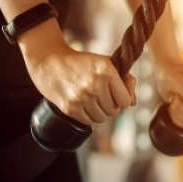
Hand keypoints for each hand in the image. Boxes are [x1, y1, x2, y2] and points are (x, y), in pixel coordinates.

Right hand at [20, 22, 135, 125]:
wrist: (48, 60)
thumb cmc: (80, 61)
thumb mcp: (104, 62)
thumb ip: (123, 80)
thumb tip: (134, 103)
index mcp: (106, 70)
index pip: (126, 100)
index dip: (123, 99)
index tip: (116, 94)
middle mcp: (95, 84)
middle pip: (114, 111)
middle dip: (110, 106)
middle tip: (101, 96)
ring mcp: (82, 97)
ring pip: (102, 118)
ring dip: (100, 112)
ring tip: (91, 101)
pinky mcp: (70, 107)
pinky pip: (88, 122)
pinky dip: (88, 117)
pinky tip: (83, 105)